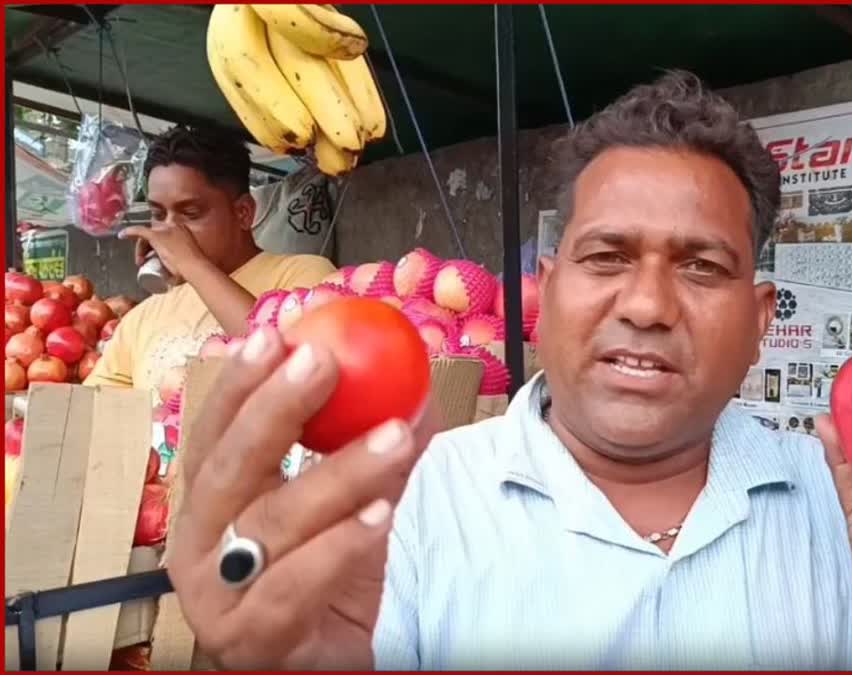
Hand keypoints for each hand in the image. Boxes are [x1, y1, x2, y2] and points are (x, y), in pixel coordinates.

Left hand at [119, 223, 206, 279]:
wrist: (195, 268)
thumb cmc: (196, 269)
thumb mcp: (190, 260)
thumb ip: (186, 263)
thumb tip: (178, 277)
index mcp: (183, 230)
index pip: (164, 233)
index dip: (156, 244)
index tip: (154, 255)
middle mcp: (174, 226)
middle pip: (154, 233)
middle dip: (147, 247)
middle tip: (145, 261)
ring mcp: (165, 230)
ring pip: (146, 235)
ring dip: (141, 248)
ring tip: (141, 262)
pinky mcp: (156, 235)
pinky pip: (138, 231)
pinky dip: (129, 232)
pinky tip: (122, 236)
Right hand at [166, 327, 438, 668]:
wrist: (331, 659)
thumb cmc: (330, 578)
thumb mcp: (357, 504)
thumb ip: (380, 452)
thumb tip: (415, 387)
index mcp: (211, 502)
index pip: (214, 432)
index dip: (239, 382)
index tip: (273, 333)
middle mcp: (198, 545)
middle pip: (229, 468)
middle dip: (274, 409)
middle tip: (323, 362)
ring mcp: (217, 597)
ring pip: (272, 523)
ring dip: (337, 473)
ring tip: (393, 436)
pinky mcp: (250, 641)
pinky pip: (293, 588)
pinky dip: (338, 547)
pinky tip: (379, 515)